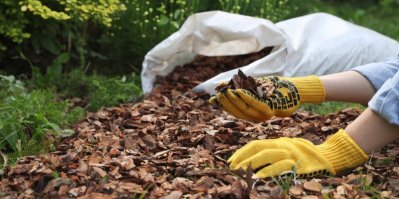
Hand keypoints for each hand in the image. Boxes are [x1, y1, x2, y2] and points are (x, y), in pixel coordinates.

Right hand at [210, 75, 324, 120]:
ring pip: (246, 110)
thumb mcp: (254, 87)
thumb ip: (238, 89)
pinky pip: (257, 104)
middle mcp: (257, 116)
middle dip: (228, 103)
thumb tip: (220, 86)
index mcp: (252, 113)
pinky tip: (239, 91)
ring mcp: (265, 114)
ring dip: (235, 101)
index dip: (224, 105)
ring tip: (227, 91)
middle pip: (239, 112)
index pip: (234, 112)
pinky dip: (247, 98)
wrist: (294, 89)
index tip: (214, 98)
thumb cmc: (273, 88)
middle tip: (219, 94)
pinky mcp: (272, 109)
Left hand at [228, 129, 367, 177]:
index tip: (231, 161)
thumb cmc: (304, 156)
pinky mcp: (297, 164)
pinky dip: (268, 171)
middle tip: (232, 167)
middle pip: (258, 148)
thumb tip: (251, 160)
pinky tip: (258, 176)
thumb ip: (272, 153)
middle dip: (242, 157)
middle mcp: (282, 145)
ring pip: (266, 155)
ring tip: (241, 171)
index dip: (241, 152)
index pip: (255, 144)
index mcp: (278, 142)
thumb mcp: (286, 150)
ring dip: (251, 163)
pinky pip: (280, 166)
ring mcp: (290, 153)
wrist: (327, 157)